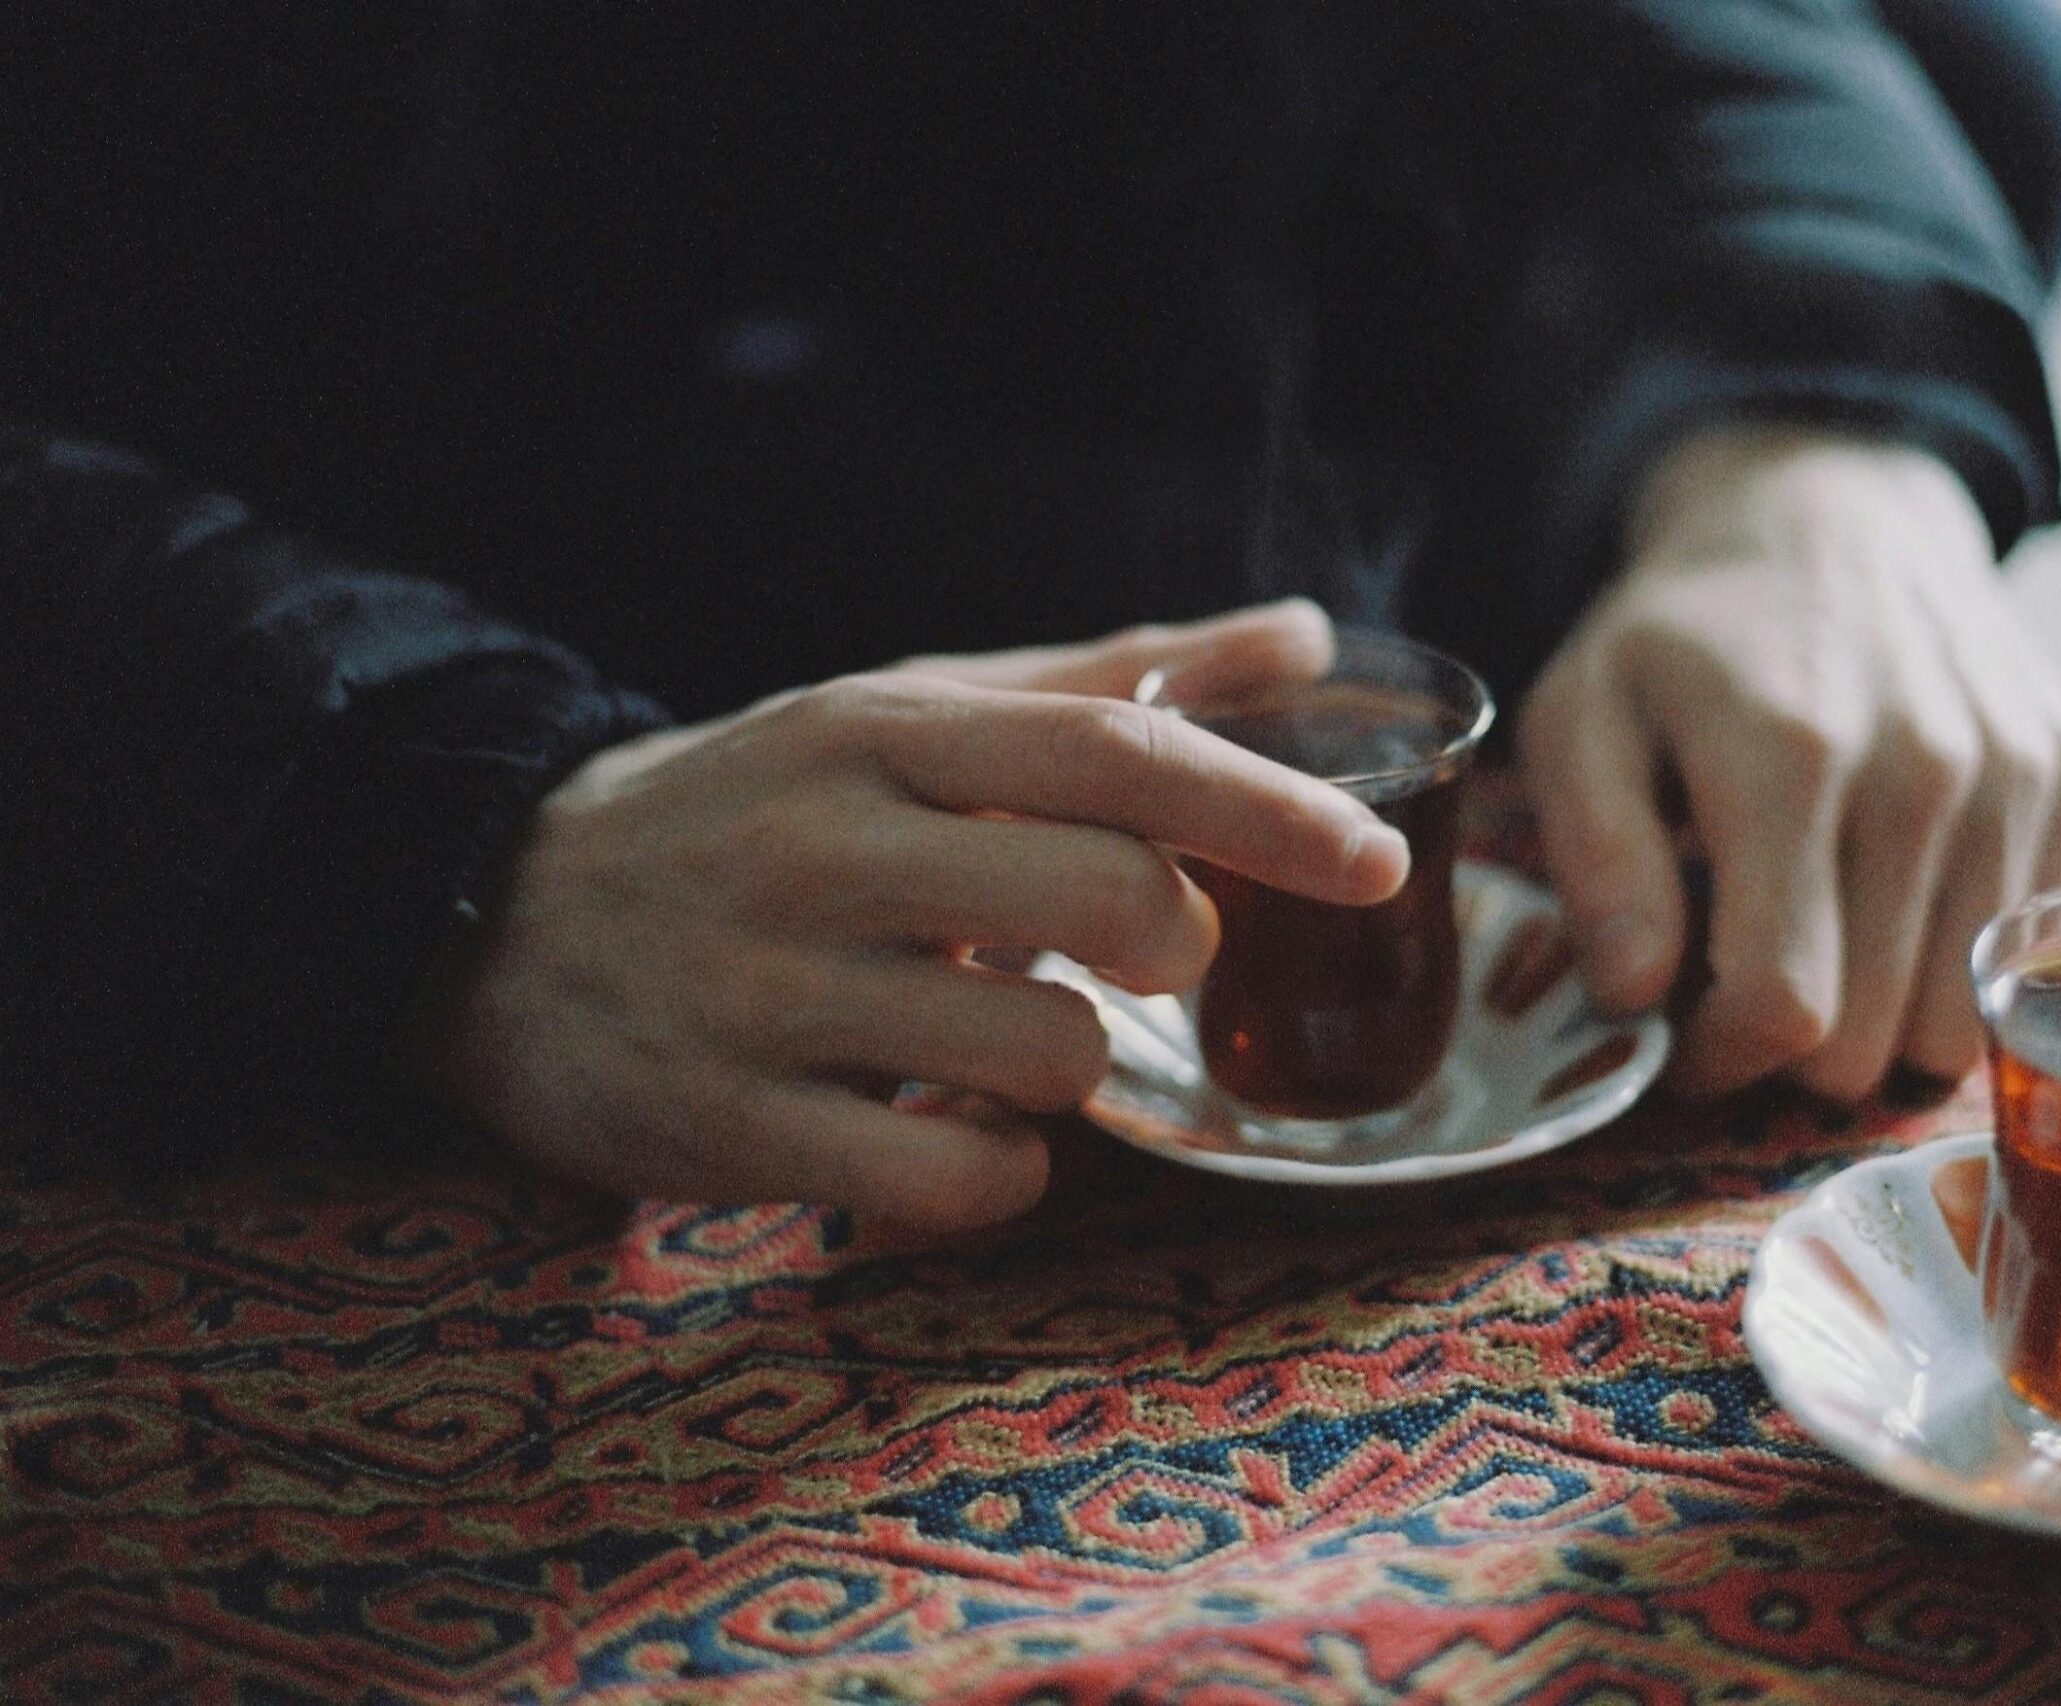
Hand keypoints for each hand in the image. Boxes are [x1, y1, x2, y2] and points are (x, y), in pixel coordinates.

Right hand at [417, 599, 1399, 1230]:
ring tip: (1016, 1038)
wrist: (494, 913)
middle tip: (1156, 952)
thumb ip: (1109, 678)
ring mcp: (773, 991)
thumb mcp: (912, 714)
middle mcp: (831, 847)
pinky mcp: (728, 1124)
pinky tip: (968, 1137)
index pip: (1117, 750)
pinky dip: (1000, 1177)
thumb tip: (1304, 628)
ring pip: (1041, 1051)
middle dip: (1180, 943)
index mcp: (888, 732)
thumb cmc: (762, 808)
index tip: (1384, 862)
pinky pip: (945, 1179)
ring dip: (1081, 1067)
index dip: (1269, 806)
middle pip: (1106, 896)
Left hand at [1520, 428, 2060, 1099]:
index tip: (1678, 1041)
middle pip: (1868, 1037)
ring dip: (1870, 1014)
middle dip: (1784, 1044)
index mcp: (1791, 757)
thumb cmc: (1685, 638)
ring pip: (1954, 1026)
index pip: (1784, 1004)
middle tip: (1736, 978)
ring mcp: (2019, 771)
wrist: (1830, 514)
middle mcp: (1929, 768)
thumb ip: (1596, 862)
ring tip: (1810, 933)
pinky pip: (2016, 955)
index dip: (1718, 1060)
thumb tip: (1630, 998)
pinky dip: (1945, 953)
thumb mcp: (1582, 718)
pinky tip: (1887, 877)